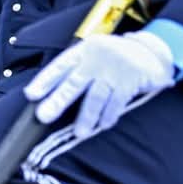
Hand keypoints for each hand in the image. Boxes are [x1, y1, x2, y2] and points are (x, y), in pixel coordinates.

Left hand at [26, 31, 176, 138]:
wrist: (152, 50)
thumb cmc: (114, 57)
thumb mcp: (93, 55)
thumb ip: (76, 70)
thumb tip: (51, 95)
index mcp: (83, 50)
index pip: (59, 66)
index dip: (44, 81)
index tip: (31, 95)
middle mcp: (96, 57)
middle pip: (74, 82)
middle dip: (58, 101)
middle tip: (44, 116)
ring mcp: (115, 68)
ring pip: (96, 96)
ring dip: (87, 117)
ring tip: (78, 133)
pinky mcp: (132, 78)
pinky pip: (117, 101)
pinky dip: (108, 115)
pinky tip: (102, 125)